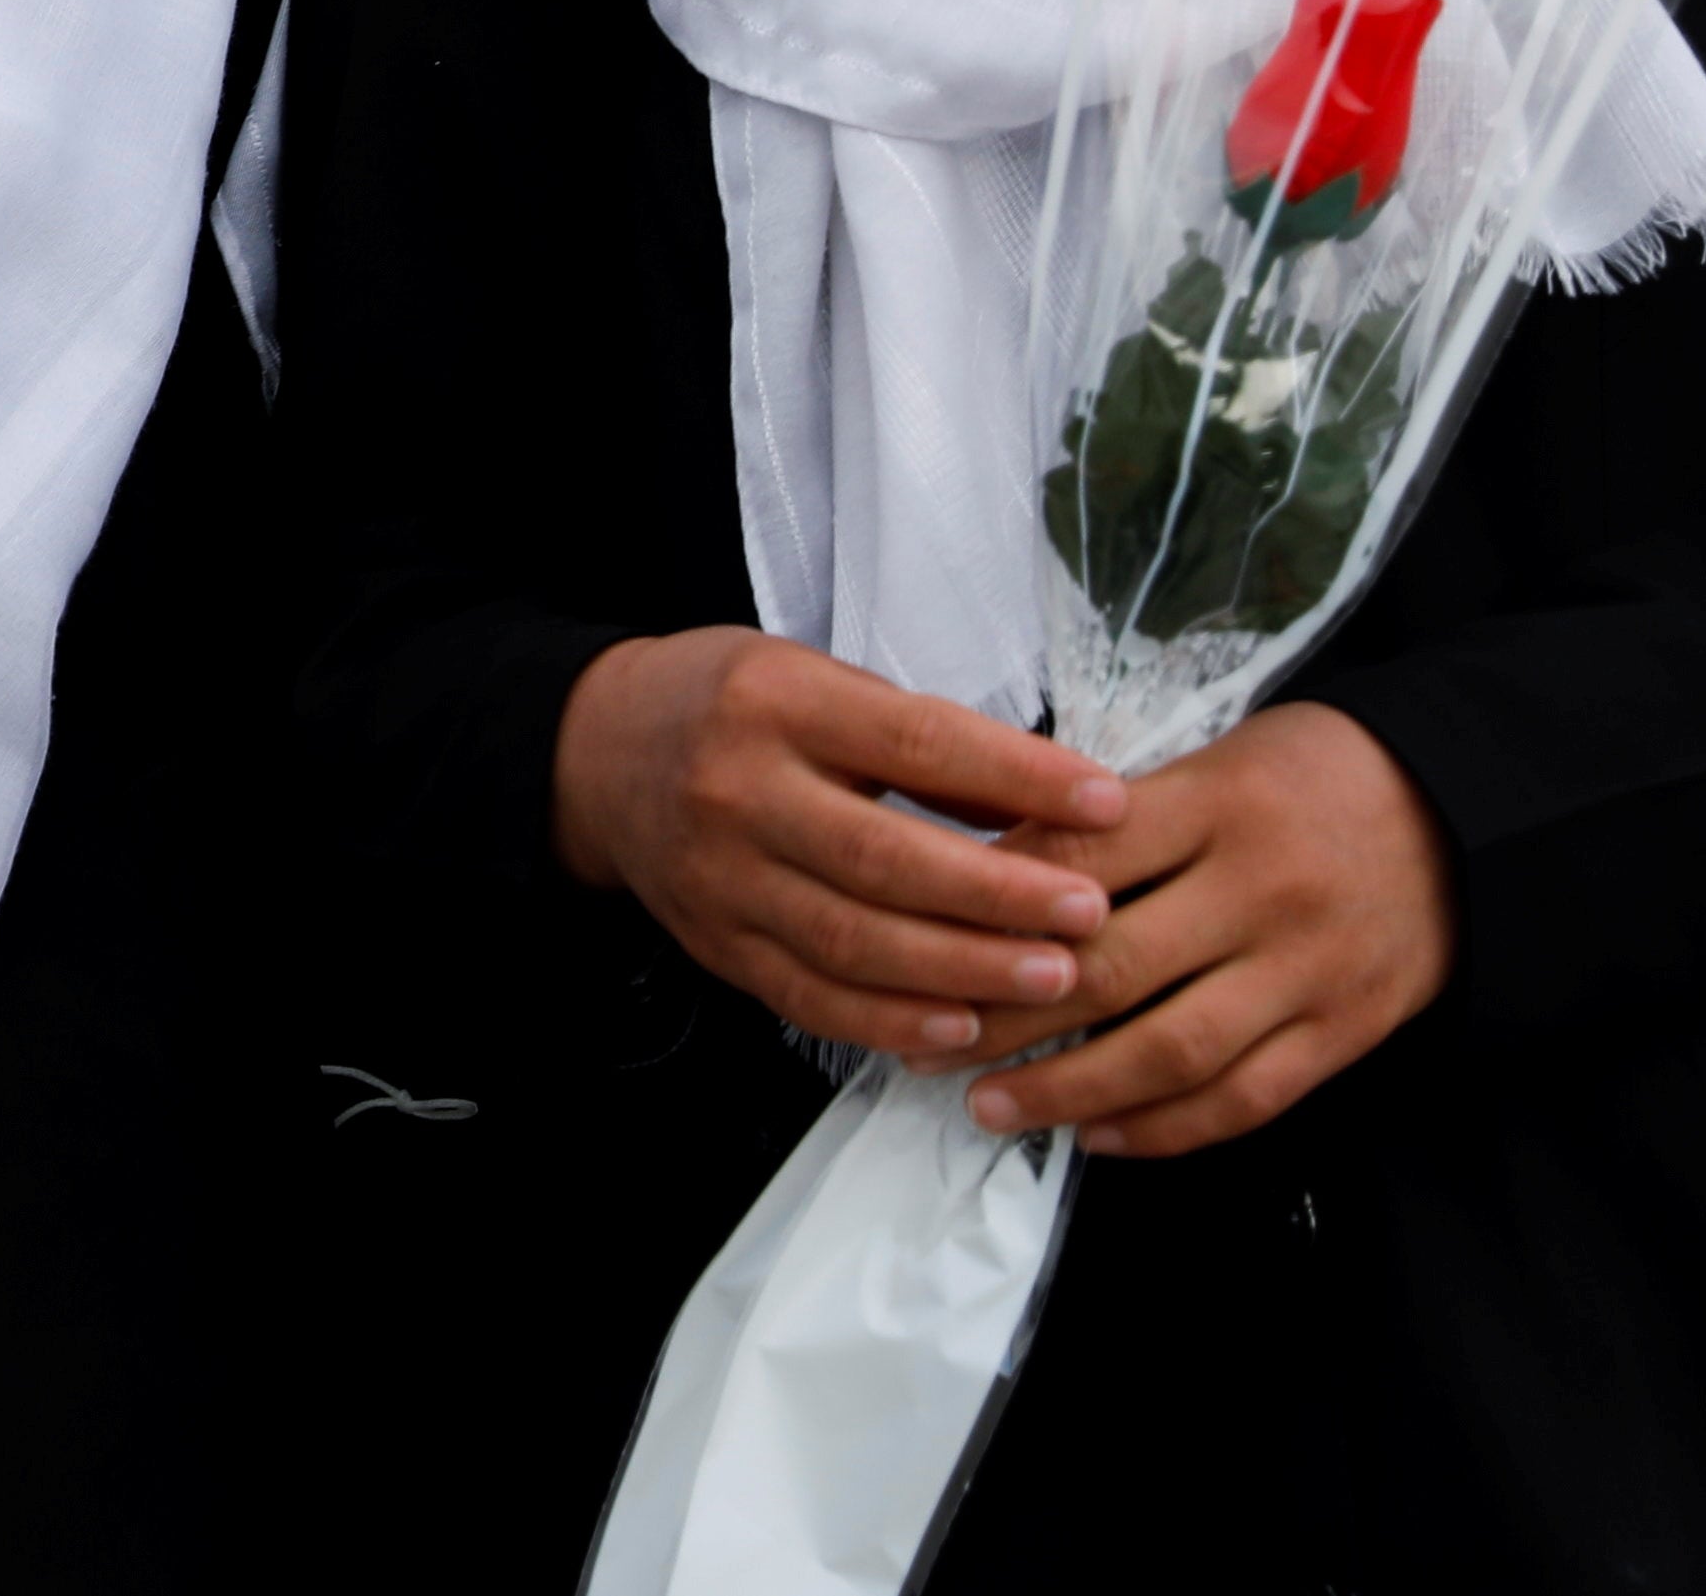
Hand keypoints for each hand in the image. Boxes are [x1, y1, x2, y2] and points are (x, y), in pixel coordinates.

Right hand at [554, 626, 1130, 1061]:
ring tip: (1053, 979)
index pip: (915, 743)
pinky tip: (961, 1027)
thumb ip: (921, 742)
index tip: (1108, 804)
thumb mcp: (818, 678)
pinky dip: (891, 1022)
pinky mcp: (714, 945)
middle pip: (883, 857)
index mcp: (776, 702)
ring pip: (851, 941)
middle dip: (999, 896)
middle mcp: (738, 790)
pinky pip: (810, 997)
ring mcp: (719, 878)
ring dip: (962, 970)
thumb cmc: (730, 705)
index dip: (1019, 776)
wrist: (598, 752)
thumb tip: (1044, 801)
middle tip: (1091, 916)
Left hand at [966, 701, 1451, 1158]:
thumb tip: (991, 862)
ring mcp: (1306, 970)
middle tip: (926, 1043)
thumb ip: (1117, 814)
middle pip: (1111, 969)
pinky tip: (1097, 1136)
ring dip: (1069, 1090)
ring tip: (991, 1106)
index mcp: (1217, 804)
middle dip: (1005, 1016)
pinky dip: (1165, 1128)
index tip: (916, 935)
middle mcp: (1261, 890)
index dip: (991, 903)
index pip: (1081, 856)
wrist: (1468, 813)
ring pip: (1172, 1051)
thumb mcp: (1215, 755)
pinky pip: (1245, 1097)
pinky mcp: (1344, 1032)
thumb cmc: (1312, 776)